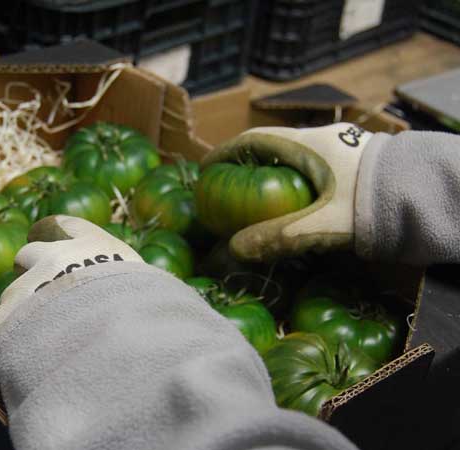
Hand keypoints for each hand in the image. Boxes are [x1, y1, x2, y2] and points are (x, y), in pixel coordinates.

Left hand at [0, 215, 142, 350]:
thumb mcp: (152, 290)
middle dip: (31, 271)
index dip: (51, 233)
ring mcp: (27, 287)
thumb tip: (150, 300)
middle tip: (43, 295)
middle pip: (28, 254)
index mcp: (90, 244)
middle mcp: (53, 257)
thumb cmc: (147, 314)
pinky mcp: (5, 322)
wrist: (120, 341)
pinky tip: (12, 358)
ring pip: (11, 294)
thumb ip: (134, 286)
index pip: (62, 225)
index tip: (47, 239)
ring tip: (39, 338)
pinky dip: (0, 341)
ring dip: (20, 311)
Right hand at [201, 123, 373, 261]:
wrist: (429, 194)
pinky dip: (294, 181)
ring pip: (294, 157)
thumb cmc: (373, 204)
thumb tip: (235, 250)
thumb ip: (279, 238)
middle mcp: (320, 140)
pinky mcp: (355, 163)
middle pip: (271, 147)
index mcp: (306, 145)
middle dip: (245, 165)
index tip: (205, 169)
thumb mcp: (323, 225)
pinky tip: (295, 204)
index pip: (252, 140)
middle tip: (227, 188)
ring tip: (256, 199)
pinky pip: (313, 166)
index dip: (224, 153)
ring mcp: (340, 149)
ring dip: (272, 174)